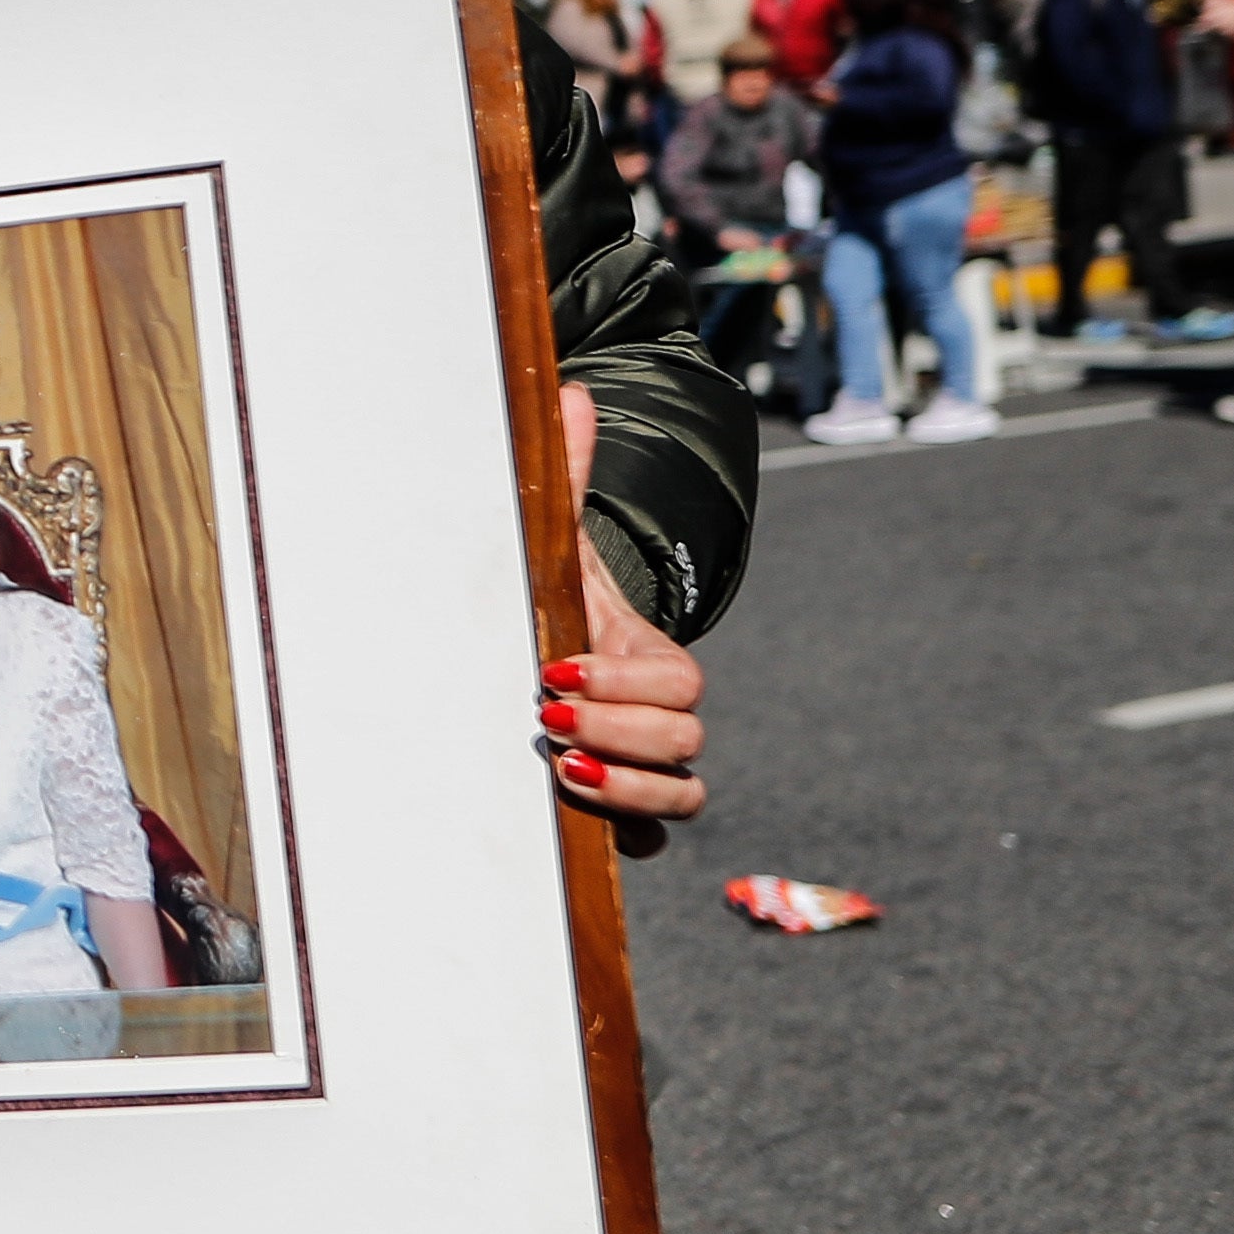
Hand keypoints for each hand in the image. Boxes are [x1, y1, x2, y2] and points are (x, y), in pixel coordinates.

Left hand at [547, 386, 708, 856]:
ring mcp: (651, 765)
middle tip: (547, 715)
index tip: (553, 669)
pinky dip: (623, 832)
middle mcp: (662, 715)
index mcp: (651, 655)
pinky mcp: (626, 809)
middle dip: (619, 731)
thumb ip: (568, 475)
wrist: (552, 657)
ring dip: (626, 787)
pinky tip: (569, 809)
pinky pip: (652, 840)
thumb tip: (571, 392)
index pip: (679, 681)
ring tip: (561, 764)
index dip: (624, 681)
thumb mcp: (556, 546)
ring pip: (683, 794)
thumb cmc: (559, 601)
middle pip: (686, 740)